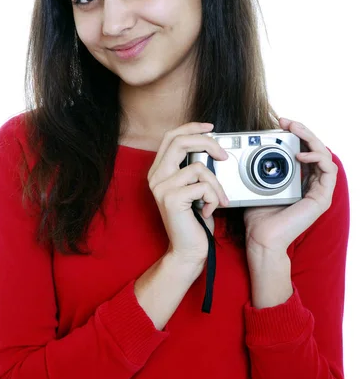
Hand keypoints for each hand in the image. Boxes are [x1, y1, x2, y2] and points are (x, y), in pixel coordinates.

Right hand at [147, 122, 228, 264]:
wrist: (188, 250)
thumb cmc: (194, 220)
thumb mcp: (192, 188)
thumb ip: (193, 168)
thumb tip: (212, 148)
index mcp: (159, 171)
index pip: (171, 137)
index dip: (191, 127)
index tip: (210, 127)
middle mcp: (156, 177)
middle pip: (180, 142)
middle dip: (207, 143)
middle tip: (223, 156)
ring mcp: (161, 187)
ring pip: (199, 168)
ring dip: (215, 185)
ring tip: (216, 200)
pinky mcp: (171, 199)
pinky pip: (203, 186)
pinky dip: (213, 198)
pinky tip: (209, 210)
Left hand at [243, 117, 338, 260]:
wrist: (261, 238)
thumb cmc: (258, 215)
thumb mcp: (256, 184)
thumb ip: (258, 168)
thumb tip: (247, 149)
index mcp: (298, 179)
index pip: (303, 149)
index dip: (295, 133)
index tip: (280, 122)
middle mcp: (310, 182)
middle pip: (315, 148)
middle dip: (302, 130)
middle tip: (287, 121)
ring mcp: (318, 190)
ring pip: (324, 155)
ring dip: (311, 138)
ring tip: (295, 130)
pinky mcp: (322, 198)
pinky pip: (329, 170)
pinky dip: (317, 157)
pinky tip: (302, 155)